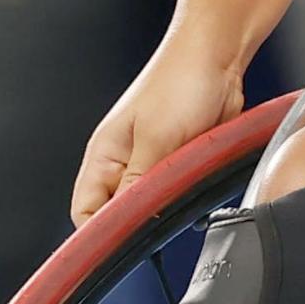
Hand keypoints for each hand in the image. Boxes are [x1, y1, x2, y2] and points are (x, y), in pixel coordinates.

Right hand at [69, 38, 251, 224]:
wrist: (218, 55)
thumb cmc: (180, 81)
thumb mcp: (156, 138)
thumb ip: (138, 184)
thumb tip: (124, 223)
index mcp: (104, 156)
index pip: (85, 212)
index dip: (100, 234)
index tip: (122, 248)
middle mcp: (124, 163)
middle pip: (120, 213)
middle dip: (140, 220)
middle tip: (162, 218)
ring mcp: (154, 163)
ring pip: (152, 204)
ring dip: (168, 205)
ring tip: (183, 194)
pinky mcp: (181, 161)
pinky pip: (178, 191)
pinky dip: (189, 194)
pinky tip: (200, 189)